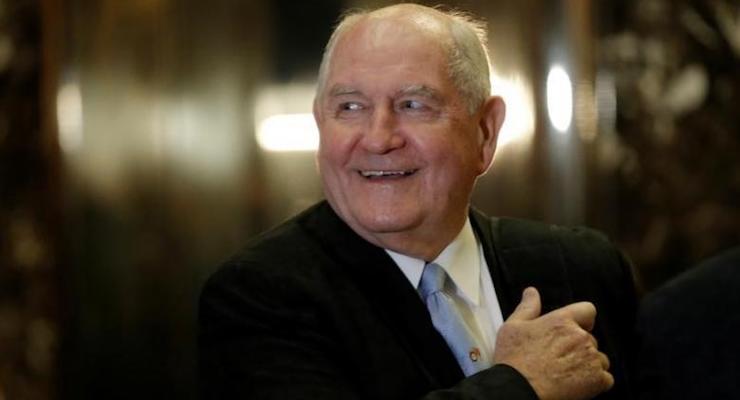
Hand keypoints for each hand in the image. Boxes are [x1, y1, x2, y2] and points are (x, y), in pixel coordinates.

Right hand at [492, 287, 612, 399]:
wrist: (518, 389)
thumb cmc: (514, 360)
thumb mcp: (512, 327)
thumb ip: (527, 307)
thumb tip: (531, 292)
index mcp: (562, 321)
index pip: (587, 310)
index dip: (583, 319)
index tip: (575, 329)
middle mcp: (580, 337)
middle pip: (590, 339)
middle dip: (579, 347)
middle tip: (560, 359)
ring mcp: (590, 359)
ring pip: (599, 359)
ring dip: (588, 365)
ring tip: (567, 373)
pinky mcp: (597, 380)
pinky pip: (606, 379)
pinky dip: (596, 383)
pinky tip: (577, 385)